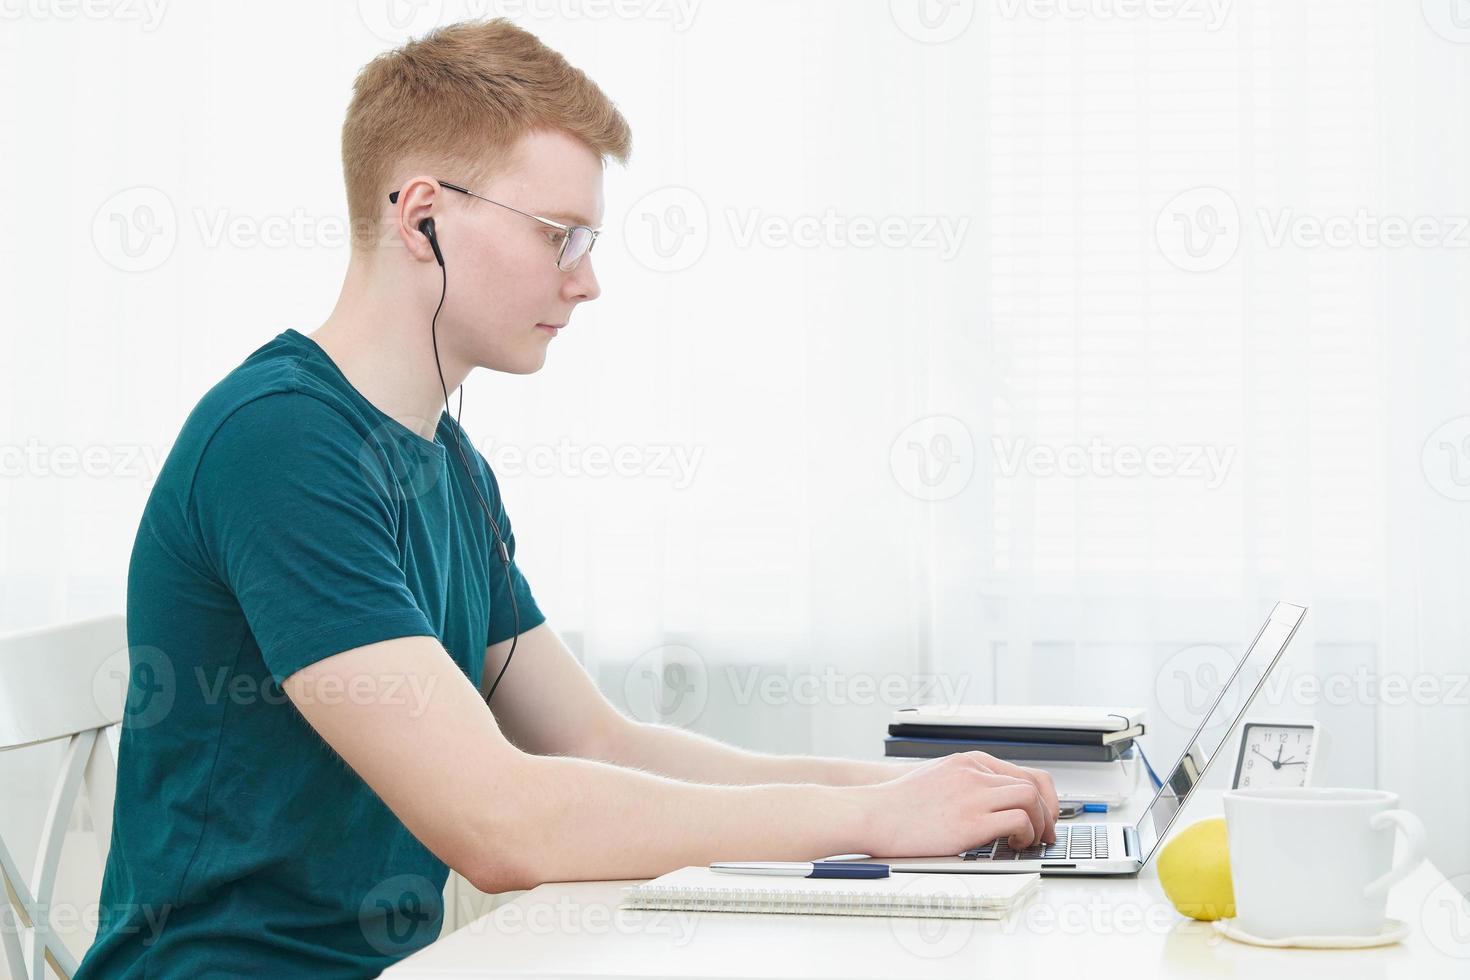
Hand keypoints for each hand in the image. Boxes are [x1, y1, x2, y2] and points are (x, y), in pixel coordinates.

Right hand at [858, 751, 1058, 856]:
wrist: (871, 814)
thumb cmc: (898, 805)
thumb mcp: (938, 780)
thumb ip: (967, 784)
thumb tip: (994, 804)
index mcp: (968, 762)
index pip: (1024, 772)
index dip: (1042, 798)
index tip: (1043, 816)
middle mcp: (974, 773)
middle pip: (1033, 785)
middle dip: (1047, 813)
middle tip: (1044, 834)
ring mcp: (972, 795)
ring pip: (1030, 799)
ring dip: (1038, 824)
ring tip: (1027, 841)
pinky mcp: (969, 821)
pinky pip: (1018, 820)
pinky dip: (1025, 834)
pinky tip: (1011, 845)